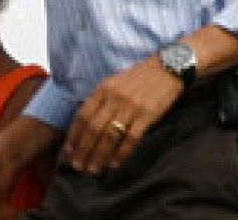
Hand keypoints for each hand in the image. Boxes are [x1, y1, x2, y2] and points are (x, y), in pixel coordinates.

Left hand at [64, 56, 183, 173]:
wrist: (168, 68)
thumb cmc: (140, 77)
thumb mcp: (115, 82)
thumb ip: (101, 99)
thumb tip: (87, 125)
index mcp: (104, 89)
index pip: (82, 116)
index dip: (74, 136)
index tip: (68, 152)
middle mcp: (115, 98)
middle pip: (93, 129)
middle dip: (83, 151)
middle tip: (78, 167)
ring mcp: (131, 107)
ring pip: (109, 137)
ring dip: (99, 156)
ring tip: (93, 170)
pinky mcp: (147, 115)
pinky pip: (131, 139)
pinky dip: (121, 154)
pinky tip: (115, 164)